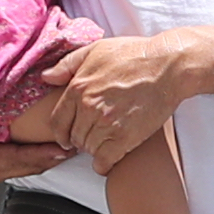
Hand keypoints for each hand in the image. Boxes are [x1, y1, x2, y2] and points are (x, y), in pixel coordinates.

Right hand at [0, 130, 72, 187]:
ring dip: (45, 160)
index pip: (18, 158)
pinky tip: (47, 152)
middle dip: (53, 158)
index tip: (65, 146)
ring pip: (23, 169)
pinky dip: (32, 160)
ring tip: (68, 145)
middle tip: (79, 143)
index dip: (43, 154)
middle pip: (27, 167)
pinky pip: (15, 167)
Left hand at [43, 30, 197, 165]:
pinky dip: (103, 164)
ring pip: (89, 149)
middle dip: (81, 138)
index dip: (61, 132)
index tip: (67, 137)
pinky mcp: (125, 137)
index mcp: (78, 88)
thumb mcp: (95, 49)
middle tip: (94, 134)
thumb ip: (67, 65)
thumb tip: (45, 77)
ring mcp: (107, 124)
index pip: (57, 121)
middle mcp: (89, 107)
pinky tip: (107, 160)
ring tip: (105, 141)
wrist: (168, 66)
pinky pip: (105, 161)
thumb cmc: (134, 54)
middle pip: (74, 137)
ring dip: (95, 148)